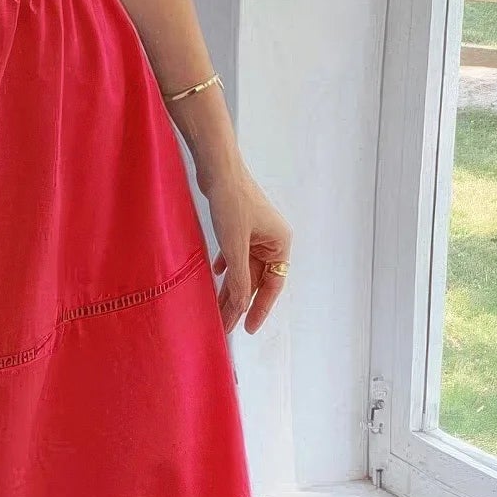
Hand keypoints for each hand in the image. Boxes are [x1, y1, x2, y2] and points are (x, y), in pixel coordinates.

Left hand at [207, 176, 291, 335]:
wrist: (218, 168)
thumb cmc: (232, 201)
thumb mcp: (236, 245)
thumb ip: (241, 278)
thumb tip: (241, 306)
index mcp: (280, 244)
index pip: (273, 285)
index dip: (259, 308)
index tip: (247, 328)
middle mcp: (271, 240)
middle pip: (256, 280)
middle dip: (240, 302)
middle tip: (225, 325)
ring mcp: (256, 233)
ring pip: (244, 269)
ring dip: (230, 287)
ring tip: (216, 309)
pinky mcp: (239, 226)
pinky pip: (235, 254)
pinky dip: (226, 266)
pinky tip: (216, 274)